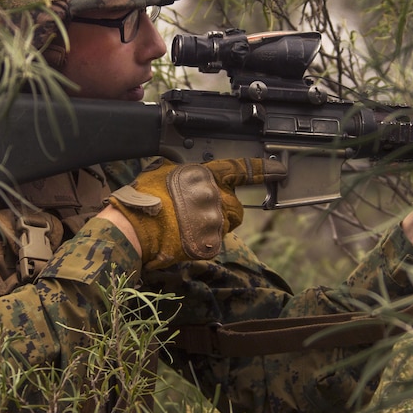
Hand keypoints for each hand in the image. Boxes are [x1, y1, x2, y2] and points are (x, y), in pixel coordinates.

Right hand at [105, 158, 287, 269]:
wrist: (133, 227)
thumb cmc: (143, 198)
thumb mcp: (164, 172)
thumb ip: (188, 174)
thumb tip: (194, 180)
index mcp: (204, 175)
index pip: (239, 170)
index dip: (262, 169)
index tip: (279, 170)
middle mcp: (215, 196)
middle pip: (236, 206)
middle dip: (224, 211)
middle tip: (200, 213)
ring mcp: (214, 221)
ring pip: (224, 226)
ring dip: (211, 227)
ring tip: (185, 226)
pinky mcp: (211, 243)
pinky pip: (213, 243)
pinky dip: (202, 243)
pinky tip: (183, 238)